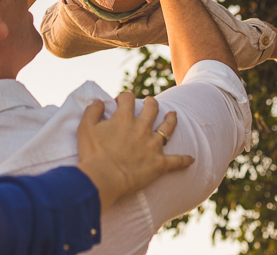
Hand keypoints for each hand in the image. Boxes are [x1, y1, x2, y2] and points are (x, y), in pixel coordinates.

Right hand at [75, 93, 191, 210]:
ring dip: (171, 120)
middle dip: (151, 103)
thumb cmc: (92, 154)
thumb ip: (92, 111)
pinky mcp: (160, 163)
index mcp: (124, 117)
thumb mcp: (85, 128)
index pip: (128, 98)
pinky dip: (184, 160)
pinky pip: (177, 160)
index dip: (124, 97)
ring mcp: (153, 145)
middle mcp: (142, 127)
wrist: (103, 178)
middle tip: (149, 103)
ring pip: (168, 127)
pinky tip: (191, 159)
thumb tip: (98, 101)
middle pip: (152, 108)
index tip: (119, 102)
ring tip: (173, 114)